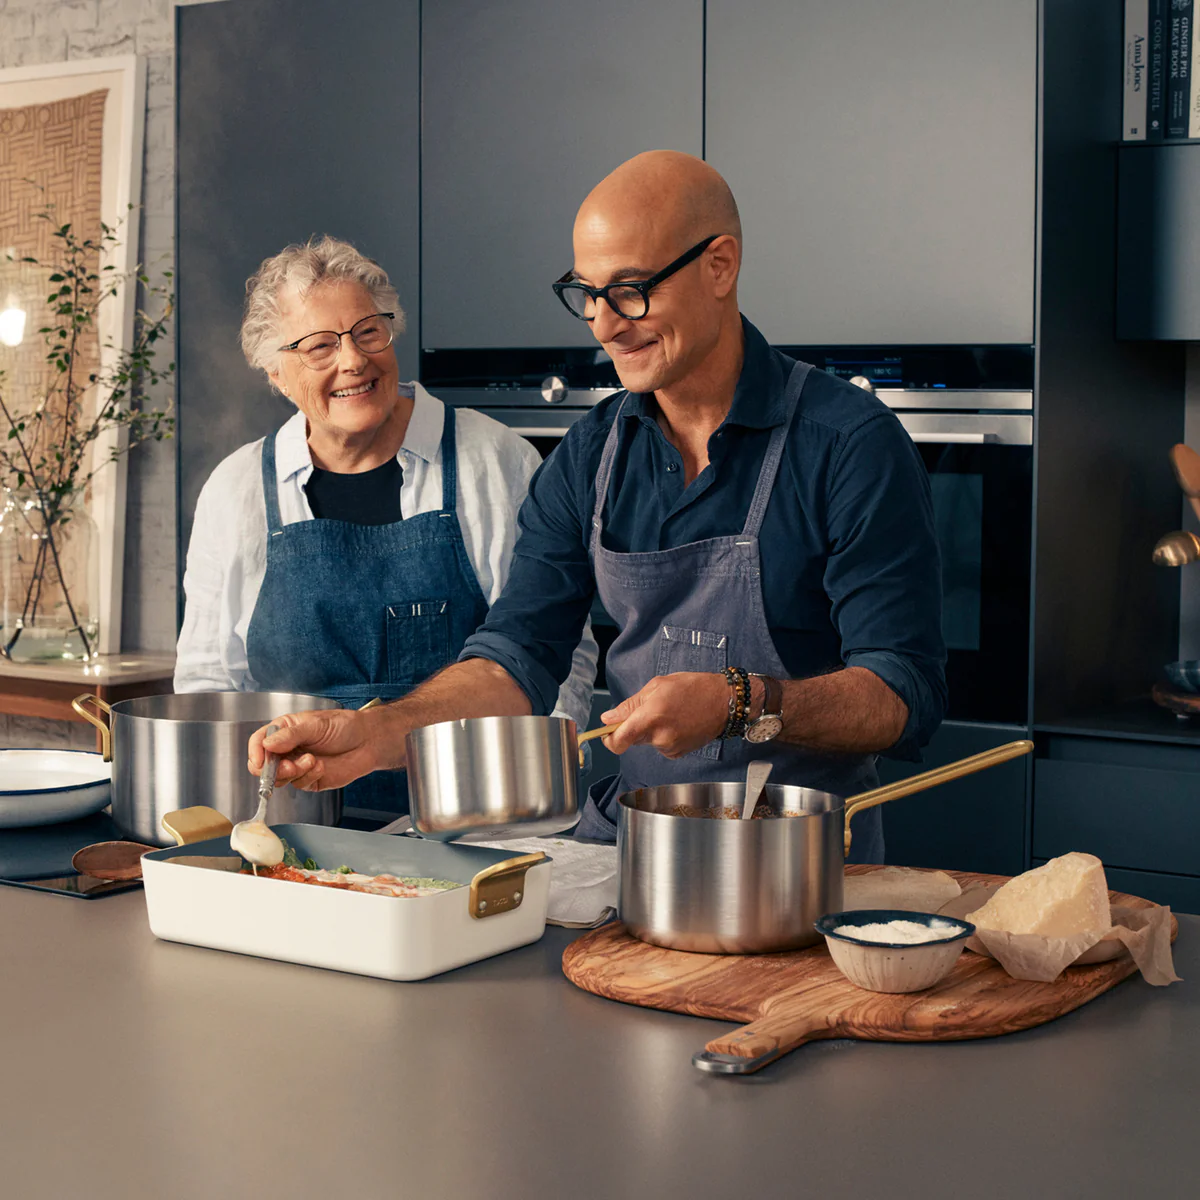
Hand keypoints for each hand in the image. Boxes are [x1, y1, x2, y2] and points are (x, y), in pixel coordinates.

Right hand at [247, 707, 398, 790]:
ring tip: (312, 760)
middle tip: (288, 766)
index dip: (255, 753)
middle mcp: (287, 750)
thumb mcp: (315, 724)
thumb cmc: (344, 726)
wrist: (368, 741)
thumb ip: (291, 735)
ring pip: (280, 779)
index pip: (259, 743)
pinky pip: (299, 785)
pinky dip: (309, 776)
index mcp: (283, 731)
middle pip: (264, 767)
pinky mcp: (309, 780)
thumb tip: (267, 744)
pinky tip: (321, 766)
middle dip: (273, 770)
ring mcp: (297, 766)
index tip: (259, 761)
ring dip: (294, 772)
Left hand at [599, 672, 728, 758]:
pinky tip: (678, 722)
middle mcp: (658, 737)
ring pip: (647, 741)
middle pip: (631, 739)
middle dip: (634, 726)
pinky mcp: (678, 753)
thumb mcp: (657, 686)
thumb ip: (630, 705)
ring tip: (670, 713)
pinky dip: (663, 735)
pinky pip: (660, 745)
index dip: (608, 738)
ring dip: (651, 730)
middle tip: (650, 709)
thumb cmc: (693, 688)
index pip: (617, 741)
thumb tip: (608, 718)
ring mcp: (669, 748)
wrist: (725, 702)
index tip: (607, 731)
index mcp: (650, 717)